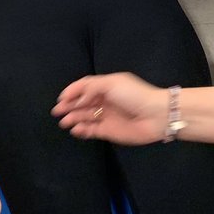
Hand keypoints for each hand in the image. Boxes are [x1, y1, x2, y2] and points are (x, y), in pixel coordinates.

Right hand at [52, 72, 168, 144]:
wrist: (155, 115)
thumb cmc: (134, 95)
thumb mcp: (111, 83)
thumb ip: (91, 87)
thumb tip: (77, 97)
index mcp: (106, 86)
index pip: (85, 87)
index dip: (72, 92)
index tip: (61, 98)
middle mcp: (105, 101)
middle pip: (82, 103)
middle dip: (69, 106)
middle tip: (57, 111)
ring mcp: (107, 116)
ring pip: (85, 117)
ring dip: (74, 118)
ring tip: (64, 122)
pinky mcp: (109, 131)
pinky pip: (92, 130)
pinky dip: (82, 130)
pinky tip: (75, 129)